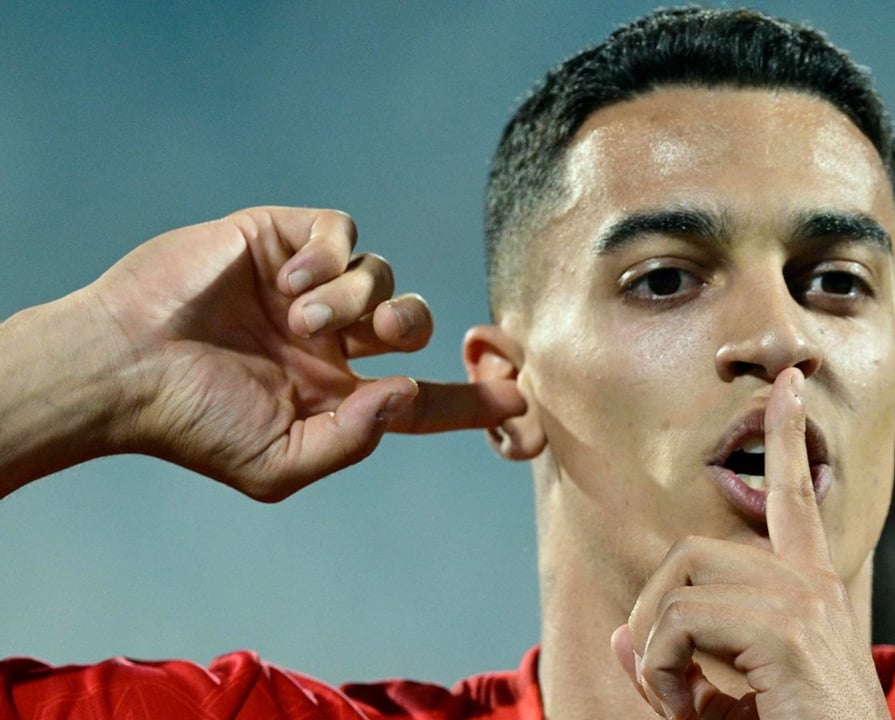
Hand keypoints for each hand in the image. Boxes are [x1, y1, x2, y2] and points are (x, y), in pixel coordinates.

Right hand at [78, 206, 523, 498]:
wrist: (124, 368)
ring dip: (353, 297)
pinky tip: (290, 279)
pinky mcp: (282, 239)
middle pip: (414, 321)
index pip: (421, 396)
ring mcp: (309, 287)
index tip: (518, 401)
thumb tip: (408, 397)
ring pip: (382, 273)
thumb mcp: (279, 463)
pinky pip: (342, 230)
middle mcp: (332, 338)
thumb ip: (353, 439)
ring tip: (298, 318)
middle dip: (411, 326)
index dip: (470, 399)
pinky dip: (330, 253)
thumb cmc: (195, 424)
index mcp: (337, 392)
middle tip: (378, 337)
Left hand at [611, 369, 889, 719]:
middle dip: (654, 610)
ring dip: (657, 646)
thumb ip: (677, 662)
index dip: (787, 438)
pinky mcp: (786, 634)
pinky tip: (686, 709)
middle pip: (694, 551)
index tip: (788, 385)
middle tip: (662, 679)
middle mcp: (811, 586)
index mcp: (809, 591)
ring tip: (678, 701)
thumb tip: (623, 633)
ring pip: (684, 581)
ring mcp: (802, 604)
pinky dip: (662, 669)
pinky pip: (683, 622)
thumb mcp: (724, 701)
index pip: (795, 499)